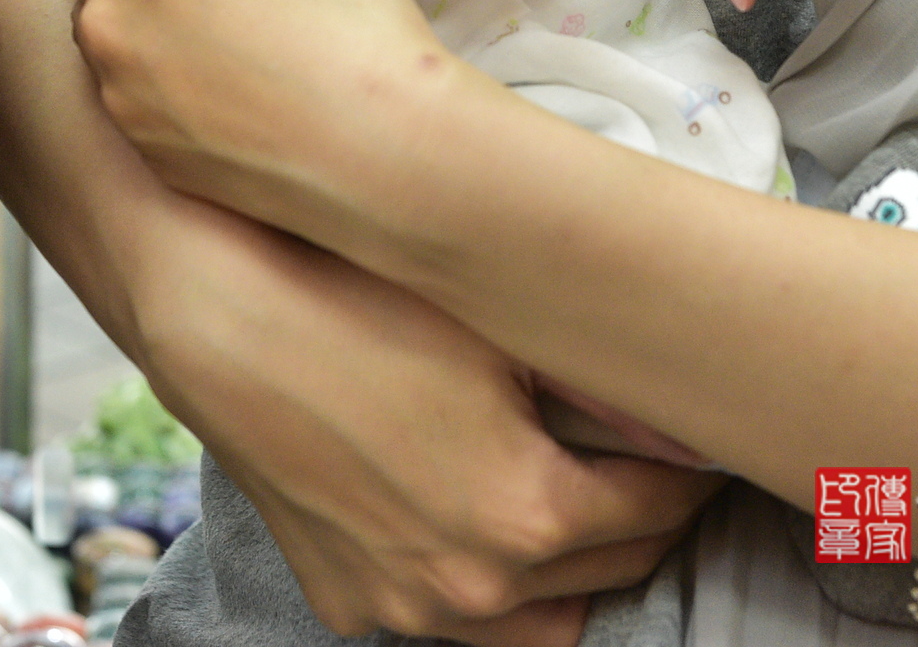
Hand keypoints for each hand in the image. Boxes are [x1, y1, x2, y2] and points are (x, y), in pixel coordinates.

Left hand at [65, 0, 447, 217]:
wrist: (376, 147)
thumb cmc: (346, 17)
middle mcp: (108, 10)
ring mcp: (115, 85)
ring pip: (102, 23)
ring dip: (135, 10)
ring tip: (209, 26)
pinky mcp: (137, 142)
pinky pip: (125, 86)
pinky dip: (154, 73)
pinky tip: (216, 83)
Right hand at [133, 198, 720, 645]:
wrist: (215, 315)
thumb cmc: (355, 302)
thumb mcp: (499, 331)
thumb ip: (604, 393)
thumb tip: (688, 426)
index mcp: (526, 516)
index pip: (660, 512)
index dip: (691, 471)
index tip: (702, 440)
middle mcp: (471, 587)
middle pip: (612, 573)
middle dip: (643, 518)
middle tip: (651, 463)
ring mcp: (403, 605)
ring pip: (538, 622)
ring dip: (570, 570)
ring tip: (575, 500)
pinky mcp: (347, 601)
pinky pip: (446, 614)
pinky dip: (479, 579)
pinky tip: (475, 512)